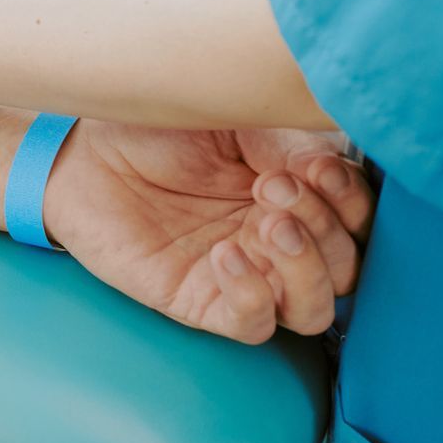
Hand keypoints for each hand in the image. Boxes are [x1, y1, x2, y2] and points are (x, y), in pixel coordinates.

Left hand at [45, 122, 372, 342]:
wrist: (82, 149)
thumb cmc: (156, 126)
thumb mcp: (233, 116)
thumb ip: (289, 140)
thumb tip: (337, 168)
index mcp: (300, 192)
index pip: (361, 218)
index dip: (353, 199)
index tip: (318, 167)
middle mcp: (280, 239)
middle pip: (349, 266)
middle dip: (325, 226)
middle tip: (276, 187)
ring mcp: (244, 274)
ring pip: (315, 308)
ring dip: (305, 268)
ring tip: (267, 222)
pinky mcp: (200, 300)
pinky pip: (254, 325)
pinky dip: (253, 295)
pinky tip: (225, 252)